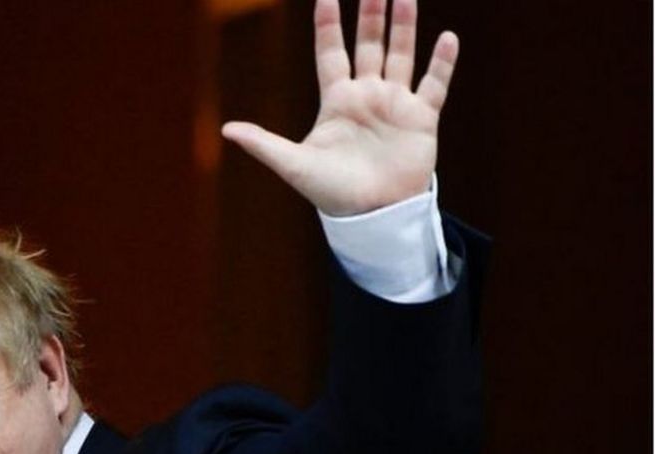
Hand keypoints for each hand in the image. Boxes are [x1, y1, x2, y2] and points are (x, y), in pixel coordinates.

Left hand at [221, 0, 458, 215]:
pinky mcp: (421, 120)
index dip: (328, 25)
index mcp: (336, 101)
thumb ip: (263, 143)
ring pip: (401, 56)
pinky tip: (448, 38)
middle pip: (369, 46)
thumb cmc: (331, 192)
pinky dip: (442, 63)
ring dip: (404, 28)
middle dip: (371, 17)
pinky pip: (434, 85)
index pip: (330, 52)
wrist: (373, 216)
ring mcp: (395, 105)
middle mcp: (366, 96)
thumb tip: (224, 130)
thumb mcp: (294, 165)